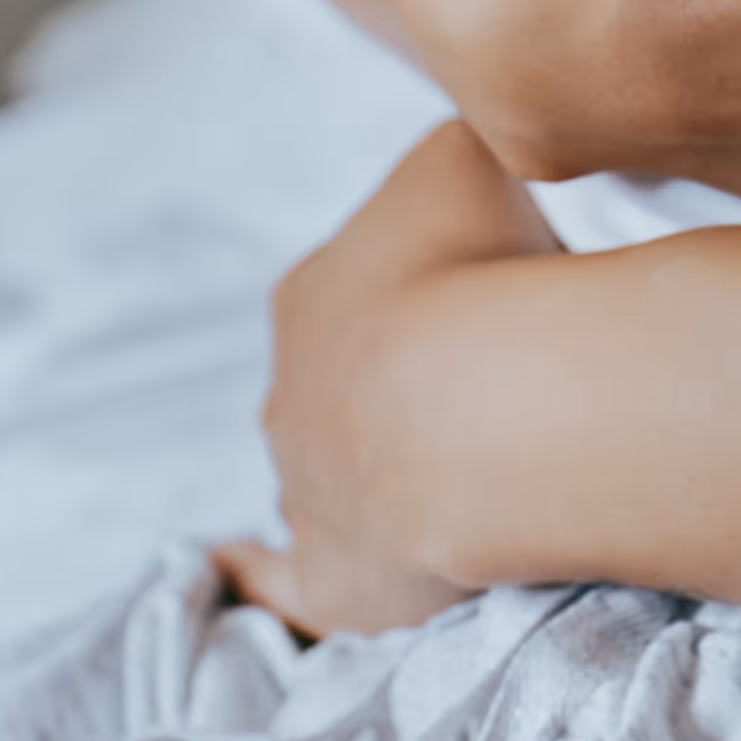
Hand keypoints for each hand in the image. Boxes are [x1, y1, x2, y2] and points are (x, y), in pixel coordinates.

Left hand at [228, 122, 557, 637]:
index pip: (359, 288)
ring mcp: (302, 486)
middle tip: (494, 394)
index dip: (422, 296)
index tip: (486, 303)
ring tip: (460, 478)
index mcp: (314, 290)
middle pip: (341, 386)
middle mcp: (290, 388)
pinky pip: (285, 583)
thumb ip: (456, 164)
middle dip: (400, 389)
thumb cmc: (480, 265)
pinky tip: (247, 572)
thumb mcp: (470, 156)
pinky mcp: (331, 579)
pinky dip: (265, 577)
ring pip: (324, 475)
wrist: (490, 399)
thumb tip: (473, 173)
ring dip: (374, 473)